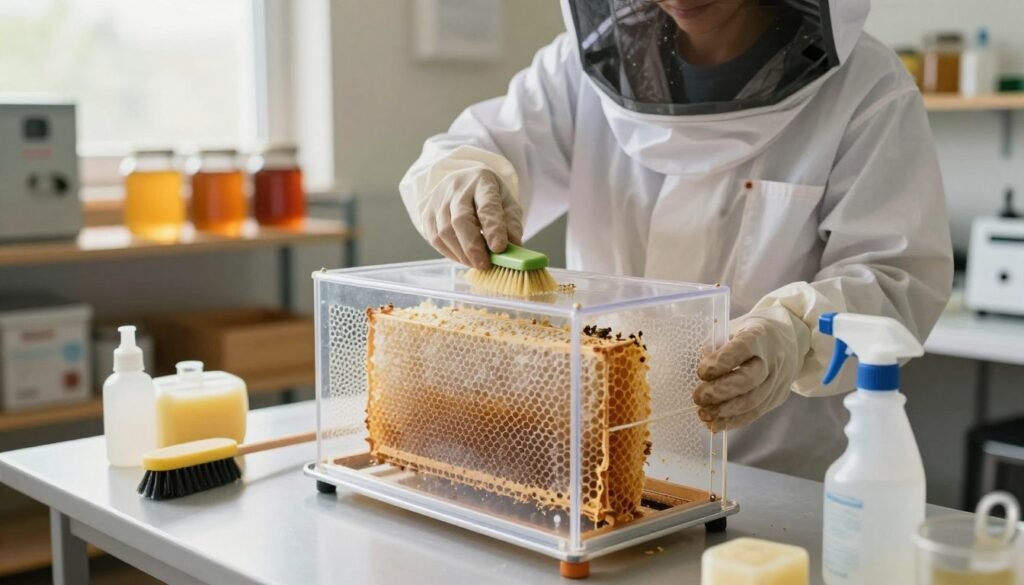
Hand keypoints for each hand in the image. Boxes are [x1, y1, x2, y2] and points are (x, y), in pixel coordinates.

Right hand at [418, 169, 523, 269]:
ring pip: (445, 232)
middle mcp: (457, 188)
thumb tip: (514, 249)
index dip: (493, 228)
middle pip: (460, 220)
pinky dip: (449, 253)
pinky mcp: (426, 212)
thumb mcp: (508, 204)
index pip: (487, 206)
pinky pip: (434, 238)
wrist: (462, 182)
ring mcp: (438, 199)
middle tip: (484, 265)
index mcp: (482, 182)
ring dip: (461, 254)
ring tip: (476, 262)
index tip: (499, 248)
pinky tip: (462, 257)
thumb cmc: (488, 196)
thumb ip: (512, 225)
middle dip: (472, 247)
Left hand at [693, 307, 808, 431]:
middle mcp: (772, 359)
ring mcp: (777, 380)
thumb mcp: (732, 328)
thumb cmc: (750, 333)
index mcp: (758, 336)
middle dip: (720, 392)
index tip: (701, 372)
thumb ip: (715, 345)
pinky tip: (716, 425)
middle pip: (749, 380)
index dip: (720, 363)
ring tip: (703, 414)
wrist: (787, 339)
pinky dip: (734, 421)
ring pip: (753, 401)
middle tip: (698, 397)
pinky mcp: (777, 397)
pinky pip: (755, 413)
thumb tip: (701, 367)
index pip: (741, 349)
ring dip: (725, 412)